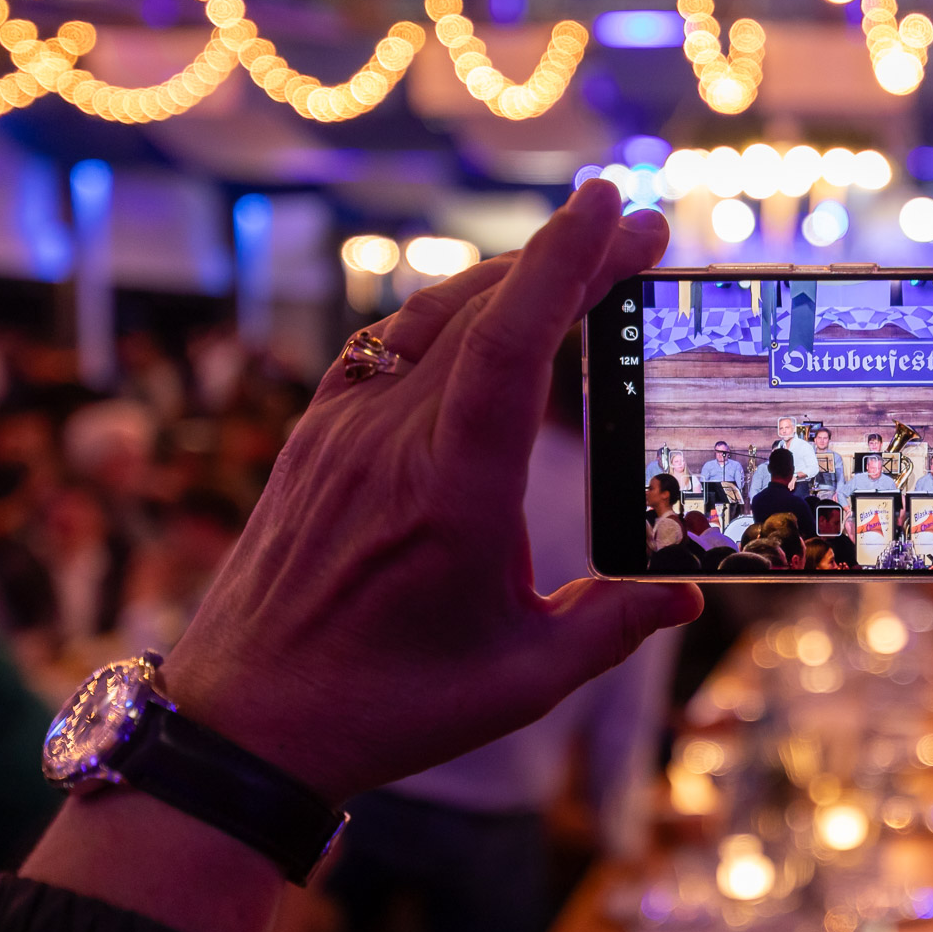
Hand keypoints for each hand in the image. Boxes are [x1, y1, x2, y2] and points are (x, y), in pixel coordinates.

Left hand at [160, 180, 700, 802]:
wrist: (245, 724)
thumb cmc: (387, 708)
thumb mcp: (523, 679)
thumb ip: (613, 625)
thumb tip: (686, 594)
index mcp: (451, 490)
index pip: (511, 343)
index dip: (564, 264)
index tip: (613, 207)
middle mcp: (391, 441)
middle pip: (484, 310)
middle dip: (568, 257)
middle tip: (638, 232)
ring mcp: (341, 432)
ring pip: (431, 318)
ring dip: (508, 278)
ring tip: (575, 264)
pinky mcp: (312, 440)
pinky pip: (382, 348)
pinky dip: (442, 317)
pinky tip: (477, 319)